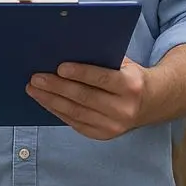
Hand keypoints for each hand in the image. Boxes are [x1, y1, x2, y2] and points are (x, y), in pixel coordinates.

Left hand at [26, 57, 148, 140]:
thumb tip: (68, 50)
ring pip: (76, 113)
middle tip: (36, 78)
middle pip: (84, 97)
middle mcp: (124, 109)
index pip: (102, 79)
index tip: (59, 67)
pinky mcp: (104, 135)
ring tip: (33, 89)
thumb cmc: (130, 76)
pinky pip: (75, 123)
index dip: (80, 73)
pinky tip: (45, 101)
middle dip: (57, 87)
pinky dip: (58, 112)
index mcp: (131, 86)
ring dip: (51, 100)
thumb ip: (102, 59)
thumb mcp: (124, 64)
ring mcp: (114, 126)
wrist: (151, 103)